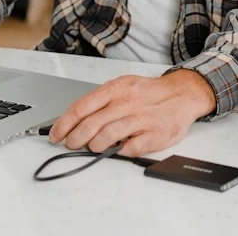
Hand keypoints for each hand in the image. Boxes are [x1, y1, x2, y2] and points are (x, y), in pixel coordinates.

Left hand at [48, 69, 216, 156]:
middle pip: (91, 124)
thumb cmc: (148, 93)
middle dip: (75, 138)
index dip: (64, 123)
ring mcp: (140, 119)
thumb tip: (75, 118)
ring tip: (94, 147)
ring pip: (107, 136)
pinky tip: (117, 150)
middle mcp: (126, 103)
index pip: (81, 107)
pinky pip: (130, 148)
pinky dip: (120, 152)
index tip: (55, 134)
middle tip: (70, 144)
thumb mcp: (123, 86)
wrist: (182, 94)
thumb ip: (101, 100)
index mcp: (116, 89)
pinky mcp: (153, 135)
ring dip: (95, 146)